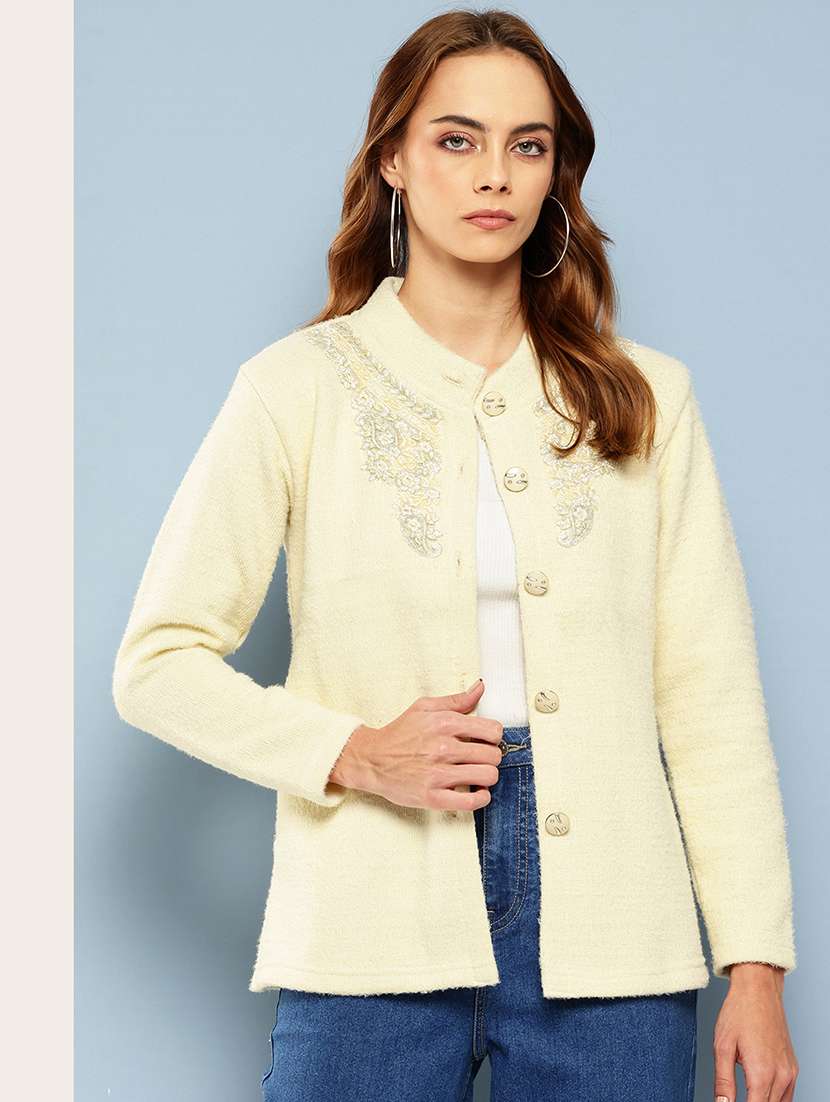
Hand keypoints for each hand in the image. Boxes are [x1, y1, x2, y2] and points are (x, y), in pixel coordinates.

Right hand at [330, 678, 502, 810]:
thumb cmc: (399, 733)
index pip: (493, 730)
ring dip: (487, 776)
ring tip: (476, 773)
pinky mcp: (432, 797)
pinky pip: (471, 801)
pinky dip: (481, 798)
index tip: (486, 740)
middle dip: (491, 757)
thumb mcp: (424, 708)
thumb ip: (456, 700)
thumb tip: (481, 688)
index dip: (494, 736)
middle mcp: (443, 747)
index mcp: (444, 723)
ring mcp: (438, 774)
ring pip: (488, 776)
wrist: (371, 760)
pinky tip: (475, 791)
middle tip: (480, 758)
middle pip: (493, 755)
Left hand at [713, 963, 798, 1101]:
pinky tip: (759, 1093)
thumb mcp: (722, 1046)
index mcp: (762, 1072)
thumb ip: (723, 1081)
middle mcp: (781, 1075)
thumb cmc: (740, 1012)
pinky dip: (774, 1099)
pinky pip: (787, 1095)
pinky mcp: (792, 1067)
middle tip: (731, 1098)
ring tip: (746, 1094)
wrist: (759, 990)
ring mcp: (790, 1072)